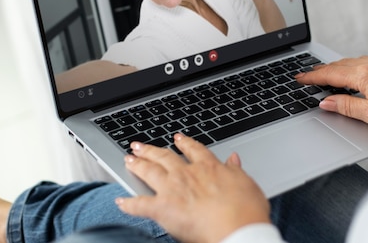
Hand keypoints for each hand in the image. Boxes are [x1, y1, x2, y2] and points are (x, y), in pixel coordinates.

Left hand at [116, 134, 270, 242]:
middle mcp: (188, 174)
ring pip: (149, 171)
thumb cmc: (246, 211)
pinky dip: (128, 204)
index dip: (184, 143)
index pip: (193, 150)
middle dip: (152, 150)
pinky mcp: (162, 208)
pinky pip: (139, 204)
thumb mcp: (247, 184)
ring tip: (128, 159)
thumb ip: (236, 170)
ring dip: (137, 164)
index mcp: (209, 167)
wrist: (238, 230)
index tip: (177, 138)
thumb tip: (234, 159)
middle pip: (165, 156)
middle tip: (140, 145)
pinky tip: (120, 201)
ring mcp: (173, 189)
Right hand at [296, 57, 367, 133]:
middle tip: (307, 75)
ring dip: (337, 67)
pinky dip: (353, 67)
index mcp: (365, 75)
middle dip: (322, 70)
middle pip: (340, 65)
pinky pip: (366, 62)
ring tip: (326, 74)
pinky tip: (353, 74)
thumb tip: (325, 101)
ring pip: (354, 62)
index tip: (299, 78)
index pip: (331, 74)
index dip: (312, 77)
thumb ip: (346, 106)